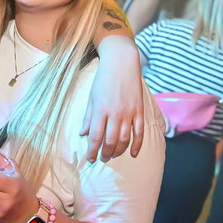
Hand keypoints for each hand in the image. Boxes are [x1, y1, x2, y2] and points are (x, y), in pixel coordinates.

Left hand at [81, 37, 143, 161]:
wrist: (122, 63)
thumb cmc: (103, 79)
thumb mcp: (91, 97)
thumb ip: (88, 117)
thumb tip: (83, 134)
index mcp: (100, 110)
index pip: (95, 137)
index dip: (92, 150)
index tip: (90, 158)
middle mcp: (115, 113)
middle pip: (110, 141)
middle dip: (104, 153)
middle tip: (101, 159)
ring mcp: (129, 113)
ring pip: (124, 139)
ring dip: (118, 151)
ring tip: (112, 156)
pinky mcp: (139, 111)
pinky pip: (139, 132)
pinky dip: (136, 145)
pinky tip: (133, 154)